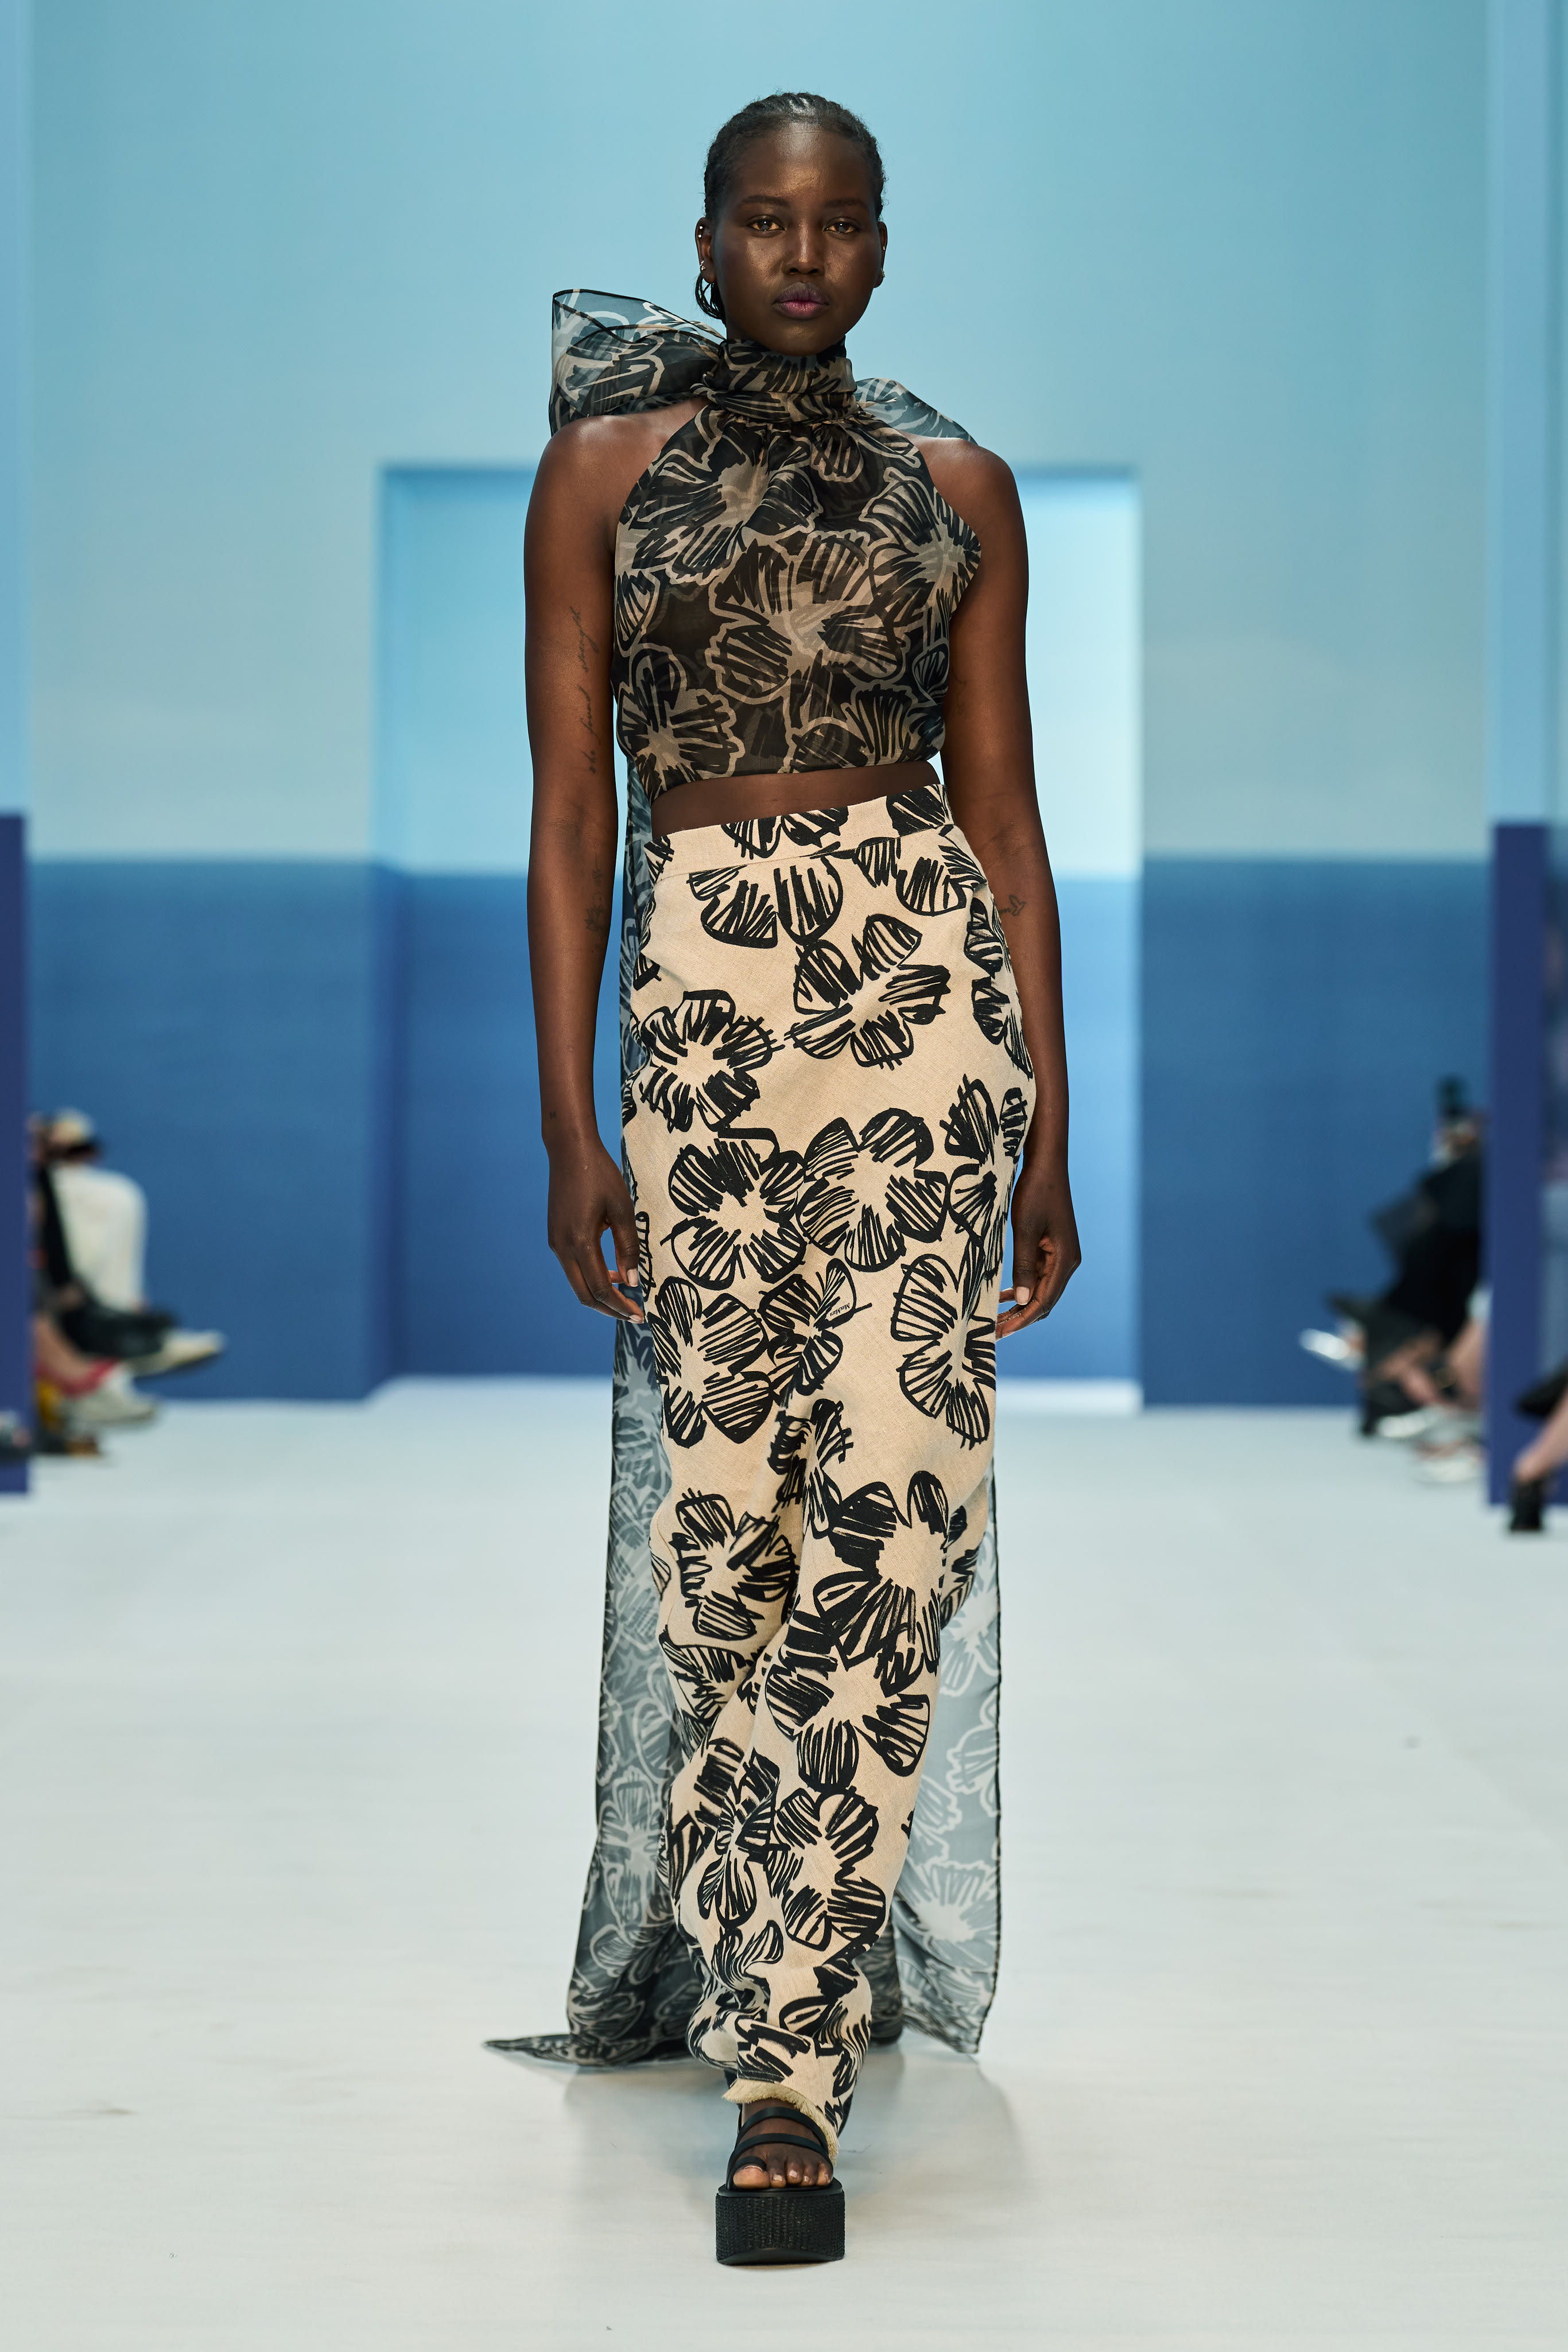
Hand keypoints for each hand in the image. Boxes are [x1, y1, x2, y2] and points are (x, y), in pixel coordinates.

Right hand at [546, 1137, 642, 1320]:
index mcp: (580, 1242)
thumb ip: (628, 1248)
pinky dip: (591, 1277)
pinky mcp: (555, 1237)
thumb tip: (632, 1282)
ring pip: (577, 1283)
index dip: (621, 1306)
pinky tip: (610, 1272)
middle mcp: (562, 1248)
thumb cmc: (600, 1175)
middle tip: (633, 1314)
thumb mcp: (623, 1210)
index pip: (601, 1289)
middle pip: (584, 1295)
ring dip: (600, 1293)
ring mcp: (555, 1243)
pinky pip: (573, 1268)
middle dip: (609, 1309)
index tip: (639, 1314)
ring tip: (625, 1293)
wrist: (569, 1151)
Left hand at [997, 1158, 1079, 1338]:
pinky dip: (1022, 1288)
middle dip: (1020, 1319)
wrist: (1047, 1164)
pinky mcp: (1053, 1249)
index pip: (1044, 1301)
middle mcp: (1068, 1262)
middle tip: (993, 1332)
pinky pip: (1038, 1276)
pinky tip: (1004, 1296)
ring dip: (1020, 1305)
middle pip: (1044, 1301)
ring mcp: (1061, 1256)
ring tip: (995, 1319)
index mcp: (1065, 1260)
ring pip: (1040, 1290)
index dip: (1022, 1320)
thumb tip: (1022, 1300)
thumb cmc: (1035, 1192)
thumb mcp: (1023, 1229)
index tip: (1000, 1333)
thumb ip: (1023, 1265)